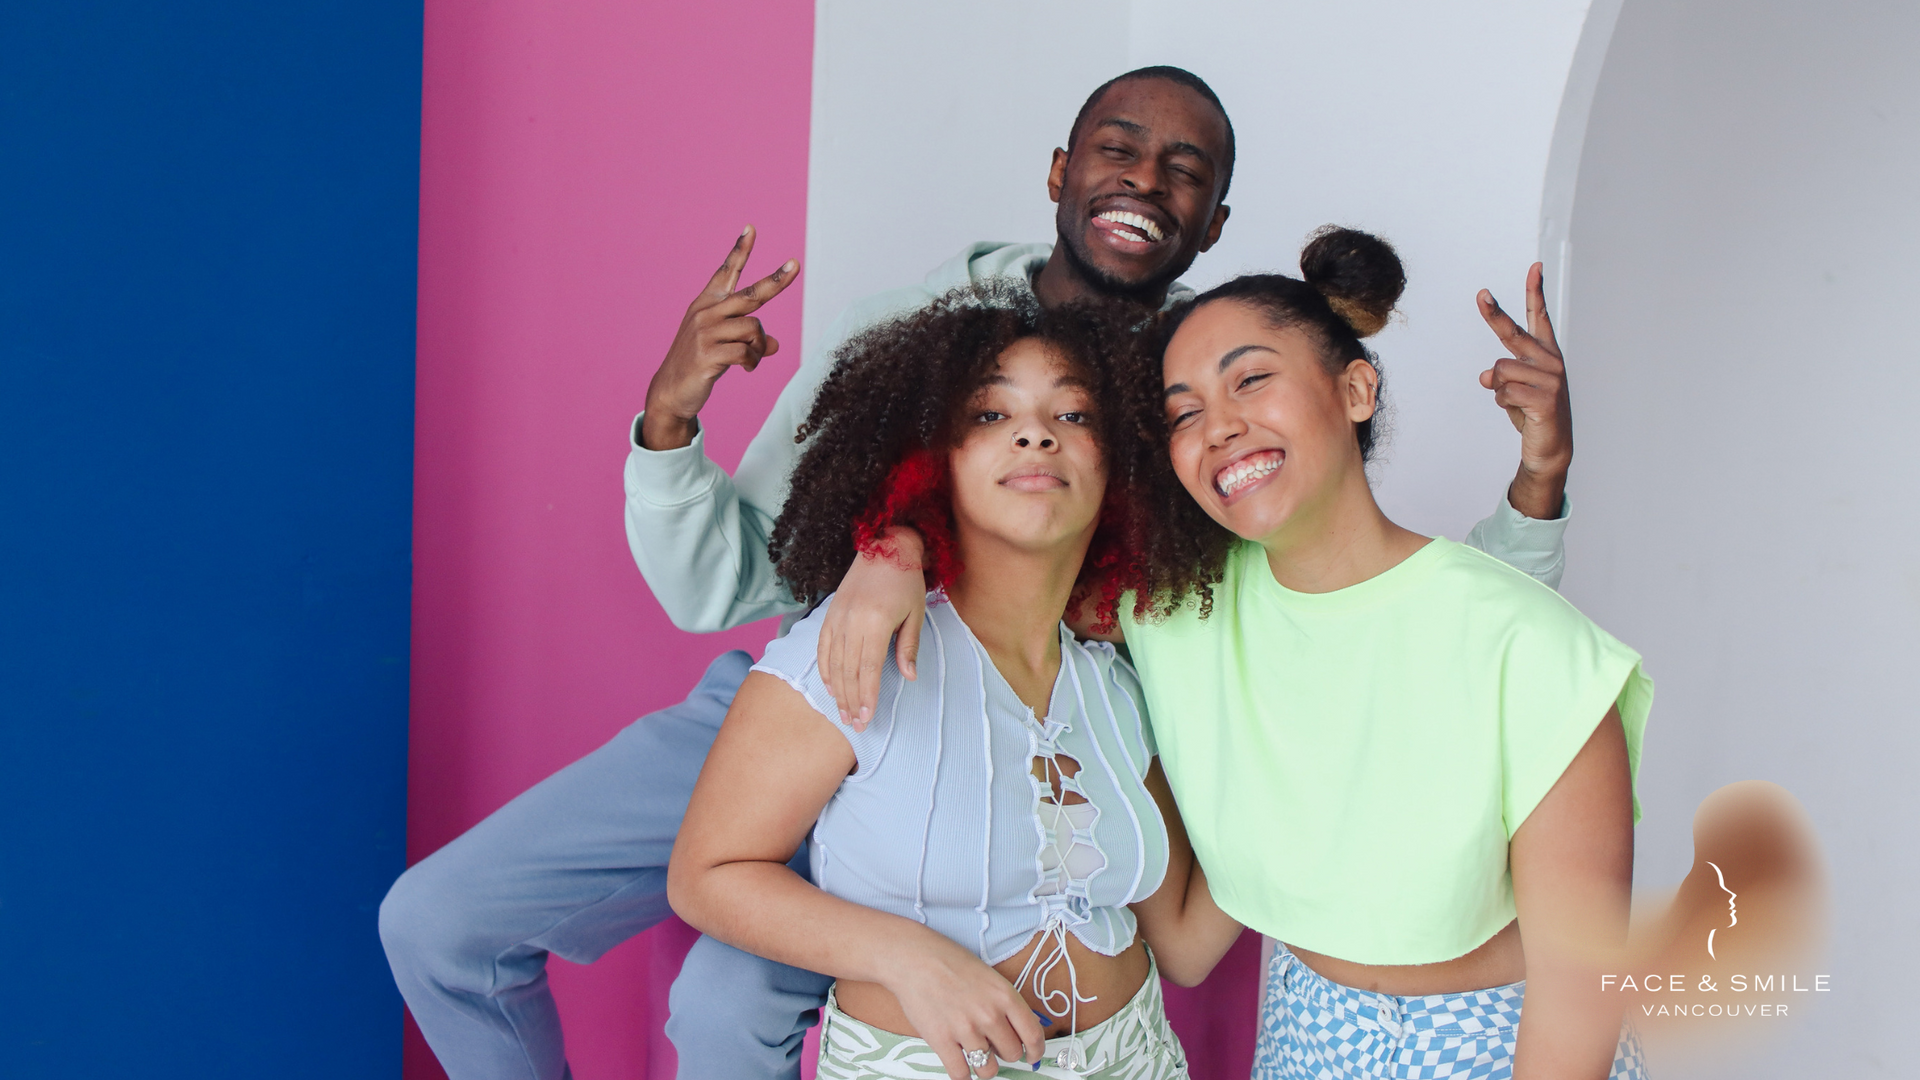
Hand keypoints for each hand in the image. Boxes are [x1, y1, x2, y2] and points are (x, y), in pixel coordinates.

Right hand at [641, 226, 798, 450]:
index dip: (739, 251)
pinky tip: (747, 368)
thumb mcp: (725, 347)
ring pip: (754, 329)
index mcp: (707, 304)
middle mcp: (706, 313)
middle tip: (795, 264)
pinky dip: (753, 362)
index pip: (726, 272)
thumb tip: (775, 344)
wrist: (671, 390)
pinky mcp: (708, 353)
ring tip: (752, 359)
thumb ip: (749, 339)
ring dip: (760, 348)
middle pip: (751, 294)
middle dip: (776, 281)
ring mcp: (706, 332)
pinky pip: (747, 352)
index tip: (751, 228)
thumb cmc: (700, 364)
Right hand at [819, 528, 926, 729]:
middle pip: (848, 671)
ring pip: (834, 663)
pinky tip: (830, 687)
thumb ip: (909, 646)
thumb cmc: (906, 580)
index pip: (869, 669)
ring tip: (842, 713)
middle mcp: (852, 621)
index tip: (867, 718)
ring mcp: (837, 617)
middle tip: (854, 725)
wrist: (884, 546)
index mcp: (875, 622)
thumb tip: (908, 677)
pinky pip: (823, 648)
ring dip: (837, 691)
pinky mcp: (830, 613)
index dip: (867, 696)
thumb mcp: (916, 612)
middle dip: (851, 701)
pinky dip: (825, 669)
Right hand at [890, 943, 1047, 1079]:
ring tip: (976, 1055)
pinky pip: (961, 1074)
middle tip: (993, 1045)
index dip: (1035, 1051)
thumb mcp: (988, 976)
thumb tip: (1017, 1032)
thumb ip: (1004, 1004)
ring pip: (988, 1069)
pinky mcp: (942, 1040)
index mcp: (1005, 996)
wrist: (914, 958)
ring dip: (984, 1066)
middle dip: (1004, 1053)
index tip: (1032, 1056)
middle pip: (1012, 1054)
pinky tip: (961, 1066)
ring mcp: (966, 1029)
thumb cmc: (949, 962)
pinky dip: (963, 1076)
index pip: (1033, 1035)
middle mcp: (989, 1015)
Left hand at [1477, 262, 1571, 519]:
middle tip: (1480, 294)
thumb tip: (1486, 375)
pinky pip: (1504, 392)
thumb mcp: (1511, 391)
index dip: (1535, 292)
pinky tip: (1521, 412)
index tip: (1534, 267)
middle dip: (1494, 315)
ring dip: (1499, 390)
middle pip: (1514, 334)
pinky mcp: (1546, 398)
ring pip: (1500, 371)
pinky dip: (1503, 403)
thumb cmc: (1532, 414)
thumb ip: (1501, 375)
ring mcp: (1552, 379)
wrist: (1549, 448)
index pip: (1540, 318)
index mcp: (1546, 354)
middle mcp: (1551, 362)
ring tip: (1517, 403)